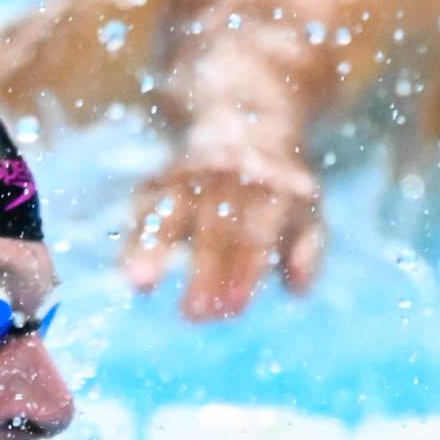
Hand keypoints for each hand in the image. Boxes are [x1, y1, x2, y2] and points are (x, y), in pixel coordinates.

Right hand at [120, 141, 324, 321]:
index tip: (233, 308)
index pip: (258, 232)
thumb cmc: (276, 190)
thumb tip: (298, 289)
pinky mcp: (160, 178)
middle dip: (203, 270)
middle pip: (214, 227)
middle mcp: (231, 176)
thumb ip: (307, 249)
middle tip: (194, 314)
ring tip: (141, 284)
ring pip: (172, 211)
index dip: (245, 270)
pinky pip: (144, 210)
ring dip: (155, 248)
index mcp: (273, 187)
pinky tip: (131, 277)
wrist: (244, 125)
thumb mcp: (305, 210)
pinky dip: (135, 242)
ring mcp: (191, 173)